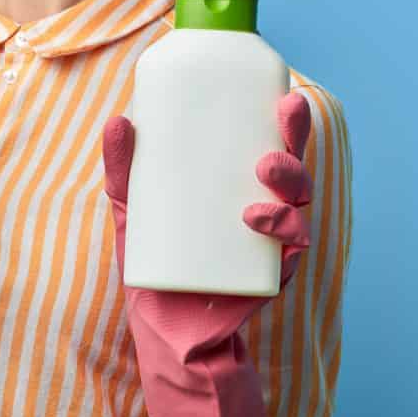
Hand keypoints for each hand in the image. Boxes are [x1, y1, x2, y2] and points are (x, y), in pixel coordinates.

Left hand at [100, 92, 312, 416]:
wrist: (161, 322)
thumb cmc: (156, 252)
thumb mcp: (134, 204)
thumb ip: (123, 166)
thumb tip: (117, 121)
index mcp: (241, 182)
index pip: (273, 142)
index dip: (288, 119)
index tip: (284, 94)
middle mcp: (267, 207)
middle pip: (295, 166)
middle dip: (294, 141)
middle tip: (278, 121)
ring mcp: (272, 241)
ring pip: (299, 204)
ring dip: (289, 181)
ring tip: (262, 171)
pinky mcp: (268, 273)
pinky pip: (290, 249)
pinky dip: (280, 229)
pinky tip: (254, 219)